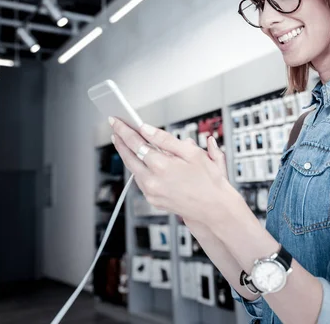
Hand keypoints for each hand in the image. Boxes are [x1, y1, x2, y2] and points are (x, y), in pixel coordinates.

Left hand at [110, 117, 235, 225]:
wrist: (214, 208)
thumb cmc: (208, 181)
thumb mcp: (191, 153)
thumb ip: (166, 140)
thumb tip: (147, 129)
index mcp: (161, 166)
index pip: (135, 143)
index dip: (124, 130)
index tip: (117, 122)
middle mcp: (153, 181)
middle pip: (128, 157)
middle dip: (120, 142)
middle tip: (116, 129)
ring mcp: (151, 193)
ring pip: (133, 170)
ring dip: (128, 155)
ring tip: (126, 143)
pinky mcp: (153, 200)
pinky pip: (141, 181)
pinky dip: (138, 169)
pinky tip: (142, 162)